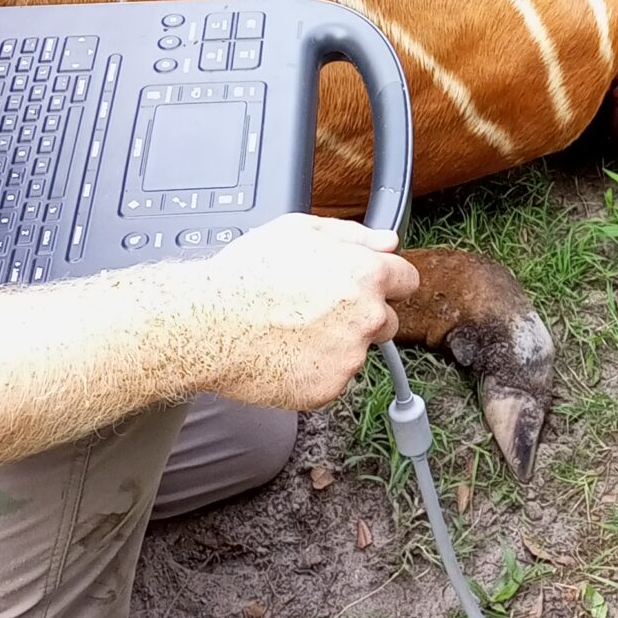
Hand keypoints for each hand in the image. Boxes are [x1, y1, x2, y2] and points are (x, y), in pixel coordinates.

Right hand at [195, 215, 419, 408]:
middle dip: (363, 316)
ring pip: (357, 350)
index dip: (386, 281)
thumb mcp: (300, 230)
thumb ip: (354, 235)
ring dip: (337, 343)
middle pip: (387, 320)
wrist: (209, 325)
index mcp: (366, 275)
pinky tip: (286, 352)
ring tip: (293, 330)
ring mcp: (349, 356)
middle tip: (319, 309)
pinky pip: (332, 377)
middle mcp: (366, 317)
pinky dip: (315, 369)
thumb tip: (387, 242)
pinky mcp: (329, 387)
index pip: (407, 280)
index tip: (372, 286)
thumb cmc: (247, 276)